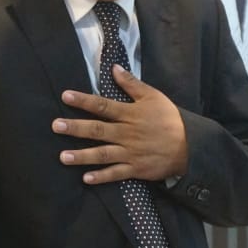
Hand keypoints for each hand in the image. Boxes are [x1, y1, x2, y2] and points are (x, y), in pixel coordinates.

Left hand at [52, 65, 188, 184]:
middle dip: (76, 128)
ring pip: (103, 154)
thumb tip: (114, 68)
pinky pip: (116, 173)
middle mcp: (127, 133)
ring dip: (82, 156)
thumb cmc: (169, 118)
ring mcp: (130, 153)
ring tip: (63, 157)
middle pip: (98, 130)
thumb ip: (132, 84)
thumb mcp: (153, 96)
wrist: (190, 145)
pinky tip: (85, 178)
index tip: (65, 96)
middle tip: (56, 127)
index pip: (103, 105)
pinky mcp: (135, 169)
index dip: (83, 101)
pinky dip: (102, 177)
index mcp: (130, 114)